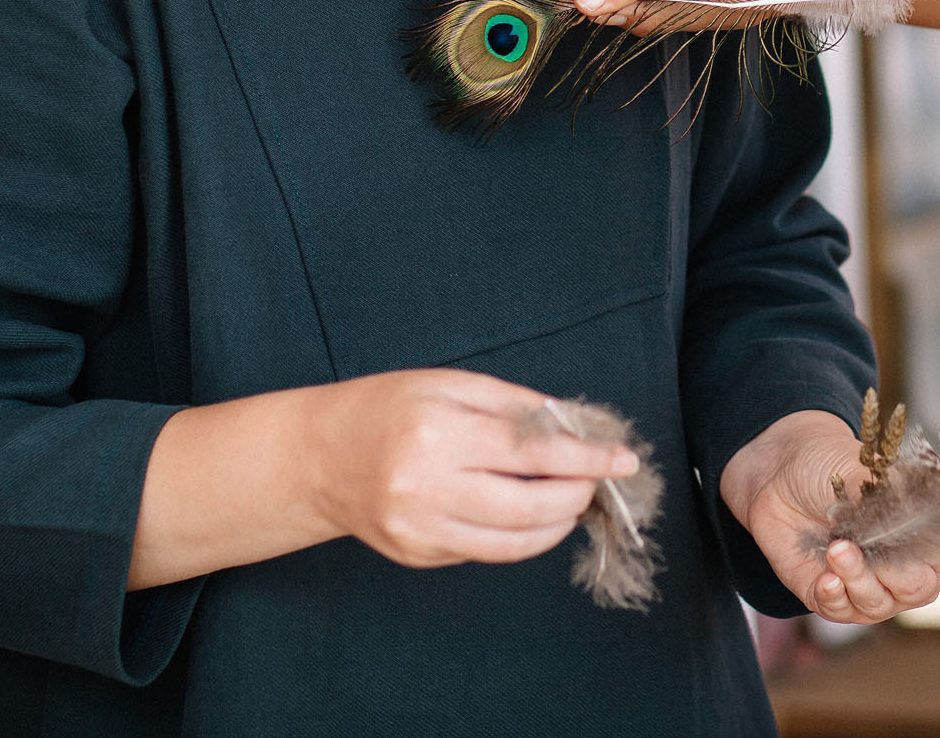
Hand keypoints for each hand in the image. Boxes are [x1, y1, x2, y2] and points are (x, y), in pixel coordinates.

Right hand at [304, 369, 636, 568]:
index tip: (622, 461)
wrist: (317, 456)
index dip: (586, 459)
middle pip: (530, 507)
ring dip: (556, 524)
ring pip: (514, 542)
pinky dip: (518, 537)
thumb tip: (572, 424)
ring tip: (569, 500)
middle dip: (577, 495)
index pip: (533, 453)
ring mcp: (421, 530)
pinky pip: (485, 552)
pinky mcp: (417, 555)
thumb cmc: (384, 408)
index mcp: (439, 434)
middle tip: (596, 480)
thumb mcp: (447, 384)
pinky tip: (526, 514)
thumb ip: (512, 404)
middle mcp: (428, 488)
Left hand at [720, 410, 939, 623]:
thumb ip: (887, 493)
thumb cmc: (833, 465)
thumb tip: (907, 507)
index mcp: (923, 535)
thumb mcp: (862, 469)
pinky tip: (826, 579)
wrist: (781, 473)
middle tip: (867, 542)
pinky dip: (834, 597)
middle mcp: (902, 568)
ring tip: (837, 548)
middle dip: (892, 570)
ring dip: (857, 578)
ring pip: (876, 603)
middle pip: (915, 588)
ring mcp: (868, 587)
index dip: (929, 550)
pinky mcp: (831, 597)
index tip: (907, 533)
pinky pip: (839, 610)